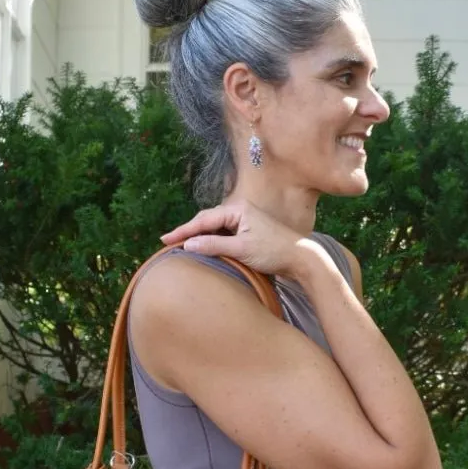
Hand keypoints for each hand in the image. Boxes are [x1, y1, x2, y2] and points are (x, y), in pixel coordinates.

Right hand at [160, 201, 317, 279]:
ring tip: (181, 245)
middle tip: (169, 243)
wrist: (301, 259)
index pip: (203, 219)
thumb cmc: (274, 251)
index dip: (183, 230)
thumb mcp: (242, 249)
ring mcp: (245, 222)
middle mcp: (240, 211)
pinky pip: (224, 234)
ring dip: (199, 236)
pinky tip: (204, 248)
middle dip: (188, 231)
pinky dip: (212, 241)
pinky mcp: (249, 233)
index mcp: (237, 209)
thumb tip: (188, 245)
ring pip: (215, 228)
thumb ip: (214, 245)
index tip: (166, 240)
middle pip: (207, 220)